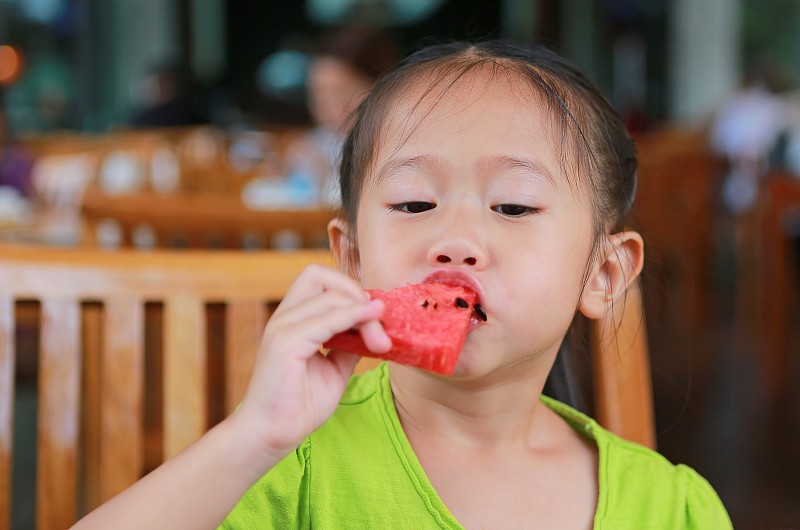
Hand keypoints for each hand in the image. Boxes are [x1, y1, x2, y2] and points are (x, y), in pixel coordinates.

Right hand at [233, 264, 390, 467]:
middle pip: (320, 275)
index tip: (376, 317)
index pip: (321, 281)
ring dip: (362, 312)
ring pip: (329, 296)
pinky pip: (325, 320)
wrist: (271, 435)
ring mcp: (281, 327)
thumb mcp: (335, 369)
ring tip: (381, 340)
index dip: (351, 291)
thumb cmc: (299, 405)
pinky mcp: (285, 344)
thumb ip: (350, 345)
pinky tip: (373, 326)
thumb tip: (374, 328)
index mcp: (292, 319)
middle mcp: (284, 317)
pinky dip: (353, 317)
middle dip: (356, 292)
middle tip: (380, 321)